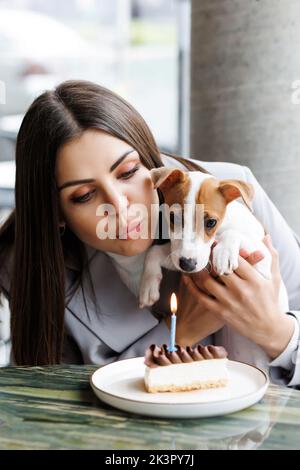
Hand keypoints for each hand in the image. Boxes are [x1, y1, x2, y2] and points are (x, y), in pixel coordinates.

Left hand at [182, 235, 293, 358]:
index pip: (236, 259)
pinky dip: (191, 287)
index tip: (218, 243)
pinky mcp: (221, 312)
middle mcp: (241, 290)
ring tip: (196, 263)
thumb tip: (265, 237)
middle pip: (220, 268)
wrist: (268, 329)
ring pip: (207, 282)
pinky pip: (201, 297)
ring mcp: (229, 302)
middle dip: (210, 258)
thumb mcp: (274, 279)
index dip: (225, 249)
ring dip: (199, 271)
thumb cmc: (270, 301)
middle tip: (204, 250)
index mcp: (255, 280)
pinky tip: (187, 278)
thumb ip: (271, 257)